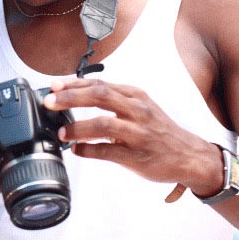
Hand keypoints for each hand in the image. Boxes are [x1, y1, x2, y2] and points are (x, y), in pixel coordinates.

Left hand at [43, 77, 221, 195]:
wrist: (189, 156)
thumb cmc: (158, 131)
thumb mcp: (139, 108)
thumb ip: (112, 102)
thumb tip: (74, 98)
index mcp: (135, 96)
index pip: (99, 84)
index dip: (73, 84)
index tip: (53, 86)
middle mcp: (137, 110)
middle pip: (99, 96)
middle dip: (71, 98)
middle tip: (49, 102)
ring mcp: (138, 133)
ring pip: (103, 123)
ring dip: (78, 128)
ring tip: (62, 133)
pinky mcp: (138, 156)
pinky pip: (108, 151)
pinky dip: (88, 150)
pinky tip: (77, 150)